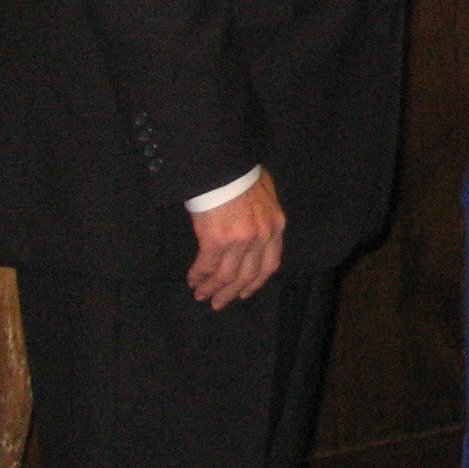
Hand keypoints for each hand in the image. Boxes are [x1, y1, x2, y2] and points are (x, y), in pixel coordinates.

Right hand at [187, 168, 284, 308]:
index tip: (244, 292)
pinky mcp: (216, 240)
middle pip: (247, 275)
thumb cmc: (241, 174)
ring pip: (226, 276)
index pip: (270, 264)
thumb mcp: (265, 194)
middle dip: (231, 292)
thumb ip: (263, 217)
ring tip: (202, 295)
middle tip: (218, 303)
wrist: (224, 164)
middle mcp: (262, 237)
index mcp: (276, 225)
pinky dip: (199, 276)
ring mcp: (240, 240)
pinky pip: (207, 266)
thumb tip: (254, 232)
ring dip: (212, 288)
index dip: (256, 282)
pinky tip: (193, 280)